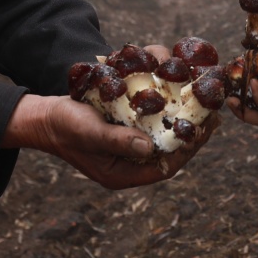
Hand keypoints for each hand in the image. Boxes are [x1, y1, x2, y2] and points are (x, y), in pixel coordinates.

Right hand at [3, 72, 219, 189]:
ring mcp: (131, 139)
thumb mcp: (89, 134)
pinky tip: (176, 84)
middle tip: (213, 112)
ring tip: (200, 96)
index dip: (187, 149)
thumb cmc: (63, 128)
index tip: (204, 130)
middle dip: (192, 129)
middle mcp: (132, 158)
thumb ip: (117, 141)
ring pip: (165, 129)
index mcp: (125, 172)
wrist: (44, 115)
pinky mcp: (128, 122)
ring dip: (182, 113)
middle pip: (171, 146)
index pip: (166, 166)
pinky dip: (165, 100)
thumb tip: (148, 147)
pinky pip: (153, 115)